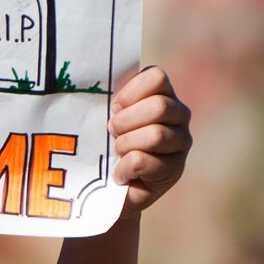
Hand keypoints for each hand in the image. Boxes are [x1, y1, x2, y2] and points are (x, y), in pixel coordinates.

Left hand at [109, 66, 191, 213]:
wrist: (109, 186)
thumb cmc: (104, 143)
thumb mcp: (102, 116)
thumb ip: (105, 97)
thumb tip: (81, 80)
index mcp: (162, 94)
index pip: (157, 77)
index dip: (130, 93)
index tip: (114, 108)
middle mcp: (179, 115)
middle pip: (159, 107)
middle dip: (126, 121)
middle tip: (112, 132)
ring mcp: (181, 142)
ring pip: (156, 135)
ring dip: (125, 145)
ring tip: (117, 153)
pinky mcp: (175, 169)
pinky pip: (144, 161)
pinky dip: (124, 168)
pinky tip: (120, 173)